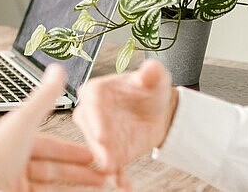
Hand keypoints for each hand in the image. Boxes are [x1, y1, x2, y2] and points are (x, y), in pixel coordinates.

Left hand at [0, 65, 107, 191]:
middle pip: (51, 166)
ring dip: (76, 184)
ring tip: (99, 185)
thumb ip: (43, 98)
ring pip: (51, 184)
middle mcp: (13, 162)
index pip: (47, 144)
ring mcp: (14, 182)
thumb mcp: (24, 122)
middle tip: (101, 172)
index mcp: (13, 140)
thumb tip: (57, 70)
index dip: (71, 149)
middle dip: (79, 169)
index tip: (90, 153)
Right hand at [73, 59, 177, 186]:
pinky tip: (124, 185)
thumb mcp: (154, 79)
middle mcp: (91, 113)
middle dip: (98, 147)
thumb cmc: (149, 89)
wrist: (157, 111)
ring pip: (97, 151)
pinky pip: (110, 166)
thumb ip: (152, 73)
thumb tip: (151, 68)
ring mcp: (99, 135)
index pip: (91, 102)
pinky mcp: (109, 152)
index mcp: (96, 91)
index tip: (102, 134)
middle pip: (90, 130)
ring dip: (105, 164)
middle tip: (107, 160)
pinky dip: (116, 177)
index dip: (96, 119)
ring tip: (115, 175)